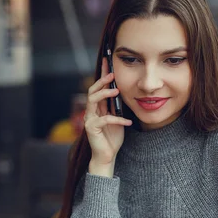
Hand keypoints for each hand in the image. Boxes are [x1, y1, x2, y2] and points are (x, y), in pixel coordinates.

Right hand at [84, 57, 131, 174]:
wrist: (107, 156)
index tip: (108, 61)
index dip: (102, 74)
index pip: (98, 87)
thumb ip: (116, 107)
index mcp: (97, 107)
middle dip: (102, 81)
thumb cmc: (112, 138)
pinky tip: (128, 121)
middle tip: (112, 74)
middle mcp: (91, 111)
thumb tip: (122, 92)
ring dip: (104, 93)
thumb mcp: (117, 118)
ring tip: (116, 90)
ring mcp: (89, 119)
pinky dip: (118, 119)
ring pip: (92, 100)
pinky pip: (105, 119)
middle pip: (92, 90)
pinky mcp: (91, 128)